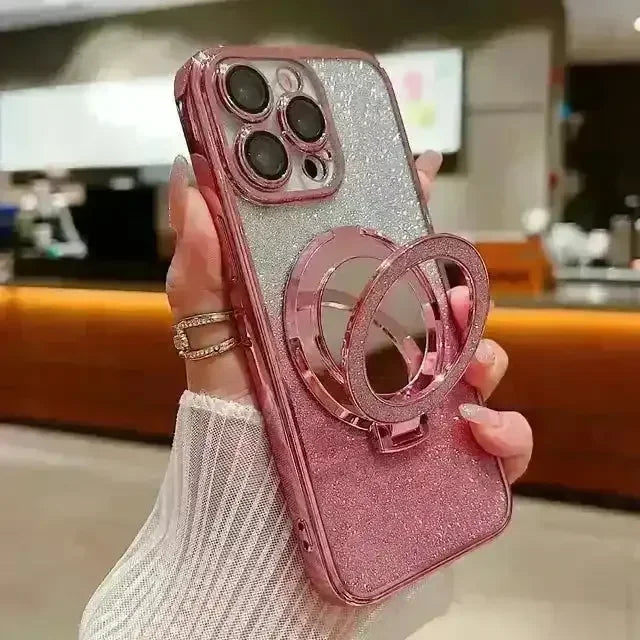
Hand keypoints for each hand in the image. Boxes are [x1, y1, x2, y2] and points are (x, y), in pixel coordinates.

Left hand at [167, 151, 531, 482]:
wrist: (247, 525)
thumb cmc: (233, 431)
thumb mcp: (212, 344)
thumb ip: (200, 270)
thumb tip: (191, 185)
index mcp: (337, 326)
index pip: (383, 261)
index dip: (405, 214)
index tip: (418, 174)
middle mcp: (381, 362)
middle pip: (442, 309)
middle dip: (459, 288)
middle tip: (456, 285)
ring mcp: (413, 410)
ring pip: (477, 367)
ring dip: (487, 354)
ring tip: (471, 360)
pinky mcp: (435, 462)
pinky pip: (495, 445)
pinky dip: (504, 432)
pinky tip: (475, 427)